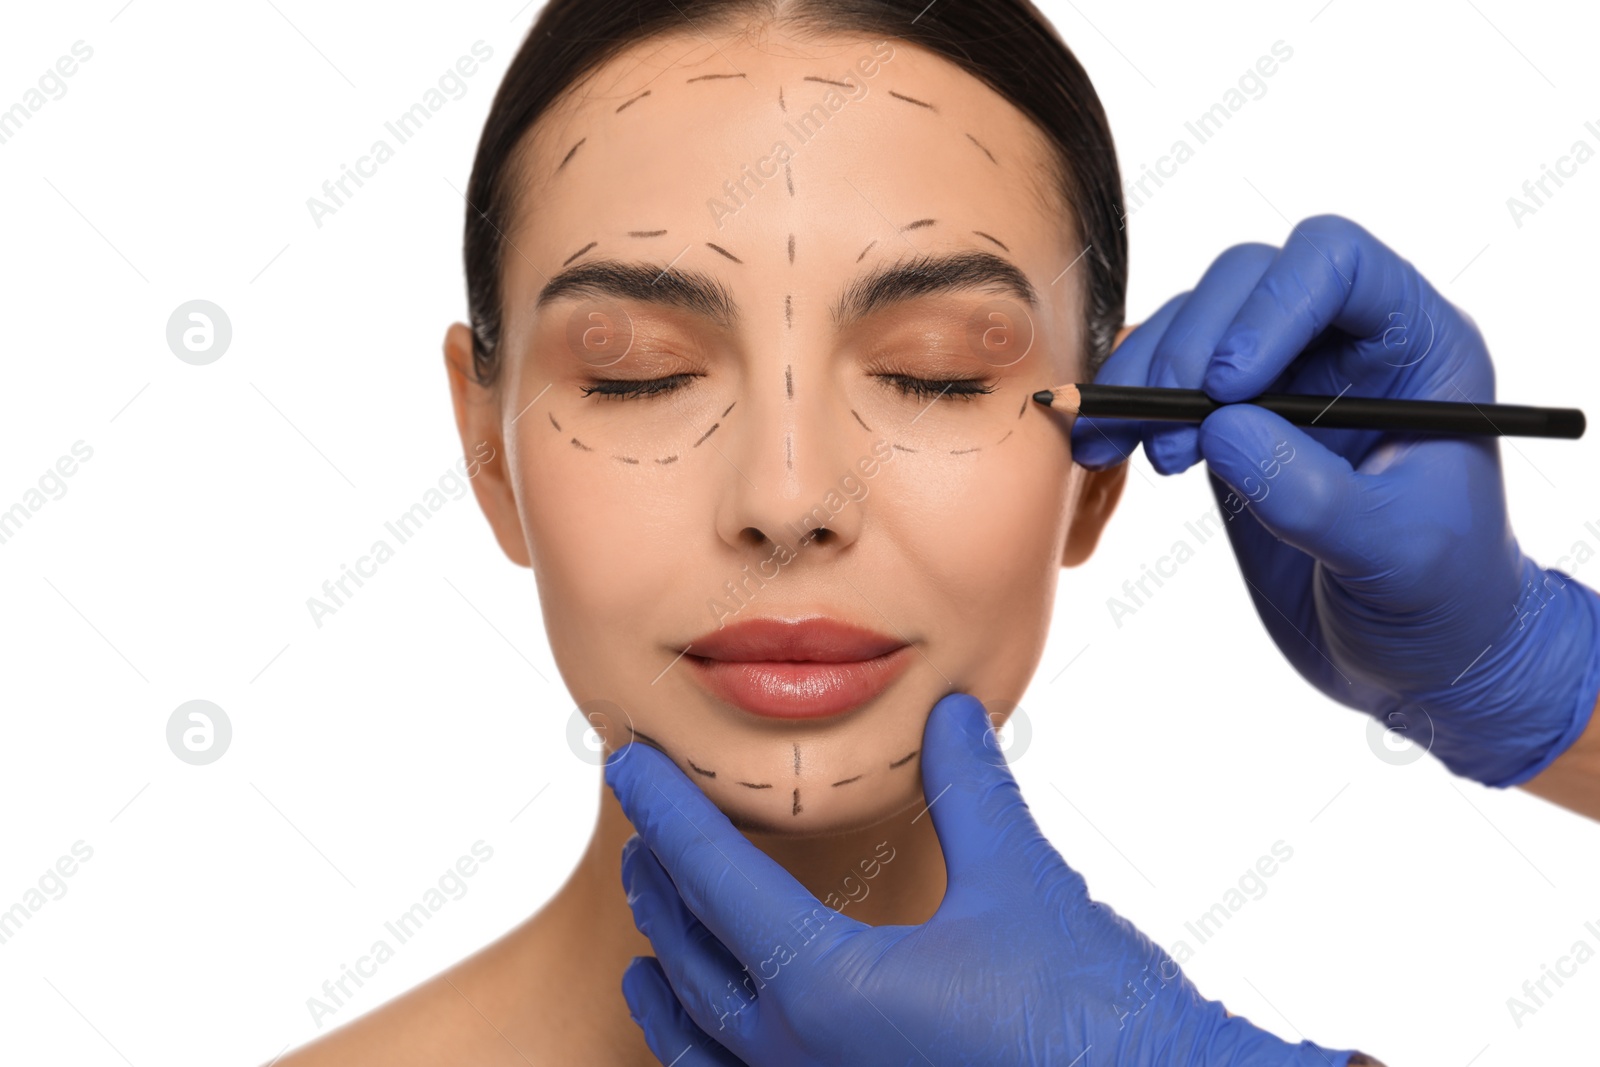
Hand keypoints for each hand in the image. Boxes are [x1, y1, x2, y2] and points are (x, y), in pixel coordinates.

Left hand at [607, 693, 1356, 1065]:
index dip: (666, 810)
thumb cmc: (1086, 1012)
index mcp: (825, 986)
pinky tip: (722, 1048)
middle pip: (695, 957)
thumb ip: (972, 790)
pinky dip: (714, 1059)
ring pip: (707, 1047)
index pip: (713, 878)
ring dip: (673, 987)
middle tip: (641, 832)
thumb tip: (951, 710)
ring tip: (648, 958)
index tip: (625, 763)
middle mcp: (804, 1057)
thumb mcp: (1019, 882)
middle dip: (662, 887)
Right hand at [1071, 216, 1599, 785]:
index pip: (1336, 264)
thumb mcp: (1396, 556)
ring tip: (1123, 448)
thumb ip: (1315, 494)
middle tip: (1171, 433)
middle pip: (1247, 280)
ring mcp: (1281, 381)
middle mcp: (1344, 346)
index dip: (1273, 304)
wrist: (1415, 660)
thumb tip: (1221, 428)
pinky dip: (1123, 407)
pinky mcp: (1227, 425)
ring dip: (1144, 376)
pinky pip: (1161, 381)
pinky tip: (1105, 449)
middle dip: (1192, 346)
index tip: (1228, 388)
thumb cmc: (1441, 603)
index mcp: (1414, 348)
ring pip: (1192, 323)